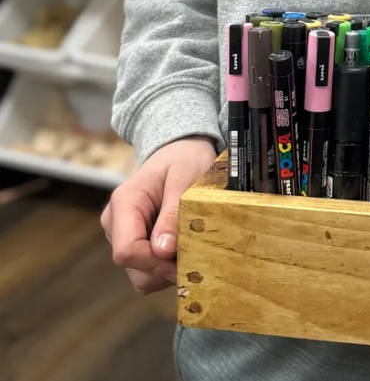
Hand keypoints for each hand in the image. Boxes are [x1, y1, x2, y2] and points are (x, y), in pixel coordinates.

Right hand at [101, 136, 217, 294]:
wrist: (181, 152)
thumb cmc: (184, 159)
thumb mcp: (185, 177)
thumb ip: (173, 213)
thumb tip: (162, 250)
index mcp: (124, 203)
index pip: (127, 250)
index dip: (156, 263)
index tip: (186, 258)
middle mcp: (115, 222)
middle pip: (134, 267)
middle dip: (166, 267)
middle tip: (195, 249)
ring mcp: (122, 235)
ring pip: (141, 275)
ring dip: (169, 269)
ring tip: (190, 243)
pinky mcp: (134, 244)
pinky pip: (148, 271)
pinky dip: (168, 267)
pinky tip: (183, 245)